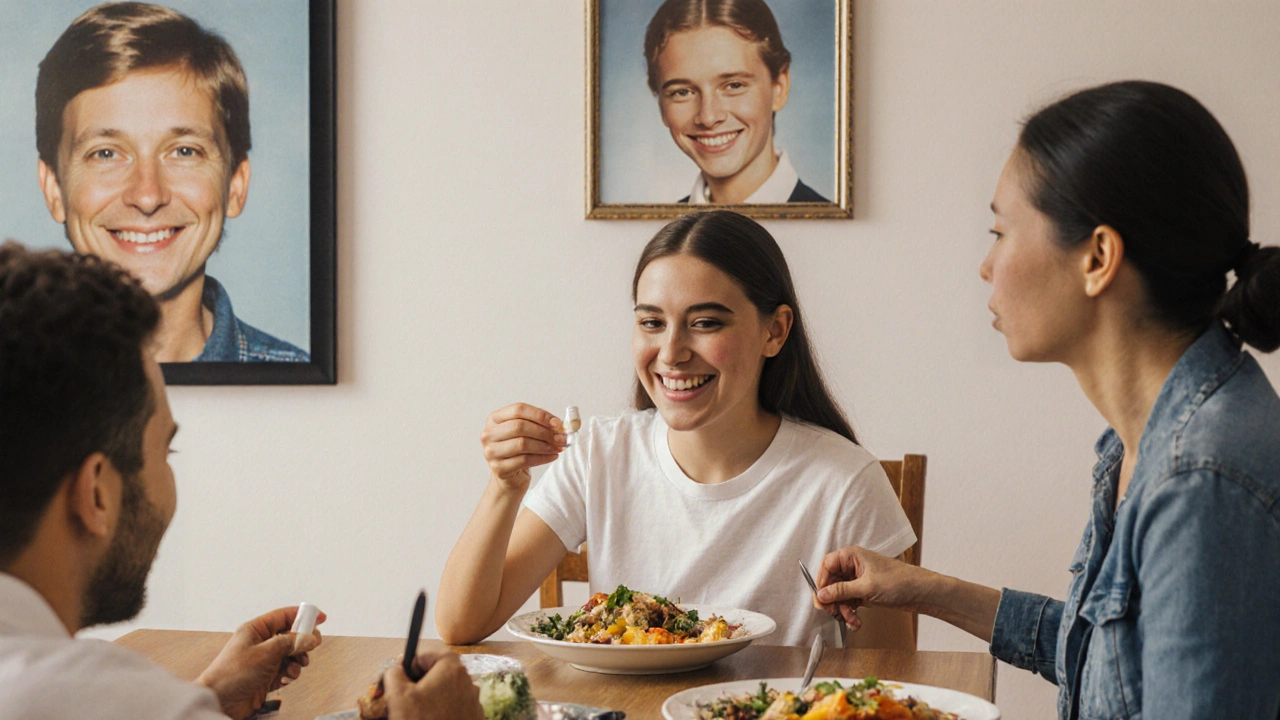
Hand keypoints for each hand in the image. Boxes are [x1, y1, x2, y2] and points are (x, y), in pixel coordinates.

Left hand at [195, 606, 324, 719]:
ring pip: (291, 654)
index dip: (303, 615)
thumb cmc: (233, 674)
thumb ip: (290, 642)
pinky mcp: (266, 676)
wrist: (221, 701)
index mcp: (256, 630)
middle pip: (291, 635)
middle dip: (303, 642)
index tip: (320, 617)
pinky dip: (290, 673)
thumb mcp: (266, 653)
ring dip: (297, 660)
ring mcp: (264, 660)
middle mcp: (261, 643)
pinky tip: (286, 677)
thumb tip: (310, 638)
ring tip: (295, 666)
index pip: (284, 616)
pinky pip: (287, 669)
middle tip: (311, 646)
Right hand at [383, 651, 484, 719]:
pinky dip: (439, 711)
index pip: (429, 655)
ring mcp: (473, 702)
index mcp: (452, 669)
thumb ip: (394, 673)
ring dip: (427, 698)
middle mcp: (468, 682)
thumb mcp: (397, 695)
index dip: (411, 662)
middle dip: (417, 682)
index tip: (399, 672)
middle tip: (400, 694)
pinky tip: (425, 719)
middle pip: (438, 674)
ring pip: (445, 693)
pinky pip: (453, 709)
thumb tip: (395, 669)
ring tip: (410, 712)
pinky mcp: (473, 719)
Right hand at [480, 403, 566, 490]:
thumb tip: (559, 424)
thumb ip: (539, 424)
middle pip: (520, 426)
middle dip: (545, 432)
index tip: (557, 423)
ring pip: (522, 444)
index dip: (540, 415)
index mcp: (494, 418)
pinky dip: (543, 458)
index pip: (518, 409)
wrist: (510, 477)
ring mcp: (491, 452)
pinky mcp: (499, 468)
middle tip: (561, 437)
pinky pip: (525, 460)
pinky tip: (552, 456)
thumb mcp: (526, 432)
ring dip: (545, 445)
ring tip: (559, 447)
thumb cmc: (519, 451)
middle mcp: (489, 434)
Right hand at [815, 546, 927, 630]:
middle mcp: (853, 567)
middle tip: (834, 613)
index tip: (821, 598)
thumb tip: (822, 594)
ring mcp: (858, 580)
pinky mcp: (864, 592)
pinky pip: (849, 603)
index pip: (827, 566)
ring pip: (840, 596)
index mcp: (852, 556)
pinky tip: (856, 622)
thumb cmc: (900, 581)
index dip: (821, 582)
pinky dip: (850, 614)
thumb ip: (841, 591)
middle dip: (833, 601)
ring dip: (843, 611)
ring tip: (851, 620)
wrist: (921, 593)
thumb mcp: (867, 587)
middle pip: (831, 583)